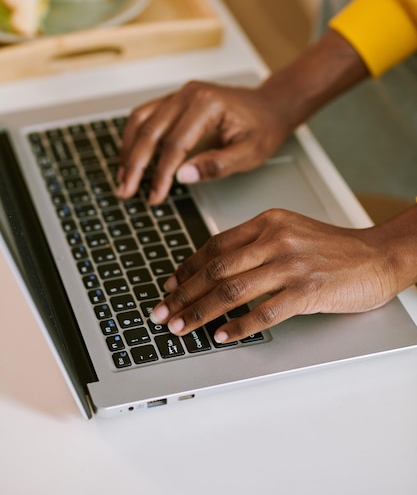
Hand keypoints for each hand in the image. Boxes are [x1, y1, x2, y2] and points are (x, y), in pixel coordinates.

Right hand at [117, 80, 287, 203]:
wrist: (269, 106)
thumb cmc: (262, 128)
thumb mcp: (249, 153)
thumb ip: (216, 165)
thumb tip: (182, 176)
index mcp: (207, 104)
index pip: (175, 143)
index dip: (161, 173)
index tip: (155, 196)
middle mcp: (188, 94)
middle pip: (150, 130)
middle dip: (135, 164)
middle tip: (125, 191)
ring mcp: (179, 94)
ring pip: (140, 120)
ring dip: (128, 150)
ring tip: (122, 178)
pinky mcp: (174, 100)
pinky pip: (145, 116)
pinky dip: (133, 137)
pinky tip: (129, 158)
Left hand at [150, 209, 401, 342]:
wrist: (376, 256)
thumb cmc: (332, 248)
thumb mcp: (289, 231)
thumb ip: (255, 243)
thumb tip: (216, 268)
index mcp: (267, 222)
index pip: (214, 246)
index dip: (187, 269)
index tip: (170, 287)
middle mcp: (275, 240)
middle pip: (216, 270)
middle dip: (183, 295)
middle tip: (163, 312)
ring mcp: (290, 265)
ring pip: (232, 291)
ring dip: (200, 313)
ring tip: (181, 328)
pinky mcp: (306, 291)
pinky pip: (263, 312)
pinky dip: (238, 327)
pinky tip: (221, 336)